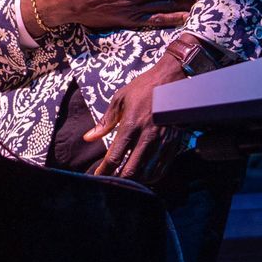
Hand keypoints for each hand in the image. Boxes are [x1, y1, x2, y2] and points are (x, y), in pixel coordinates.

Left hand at [86, 50, 187, 180]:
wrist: (172, 80)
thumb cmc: (143, 89)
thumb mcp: (120, 100)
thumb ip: (105, 122)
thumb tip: (88, 138)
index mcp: (131, 125)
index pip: (115, 157)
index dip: (104, 171)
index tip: (97, 177)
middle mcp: (147, 137)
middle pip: (132, 171)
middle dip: (119, 180)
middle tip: (110, 181)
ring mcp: (162, 142)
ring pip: (148, 174)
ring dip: (135, 180)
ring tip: (126, 178)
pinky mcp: (173, 144)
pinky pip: (162, 169)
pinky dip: (150, 176)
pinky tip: (143, 174)